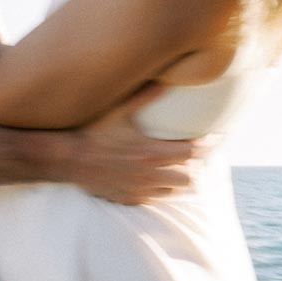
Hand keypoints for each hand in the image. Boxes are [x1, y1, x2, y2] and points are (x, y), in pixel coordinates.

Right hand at [63, 83, 203, 204]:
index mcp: (150, 152)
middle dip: (196, 165)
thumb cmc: (92, 133)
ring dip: (180, 178)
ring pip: (173, 190)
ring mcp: (139, 189)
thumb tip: (166, 81)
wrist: (68, 160)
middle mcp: (149, 174)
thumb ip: (144, 97)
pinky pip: (154, 198)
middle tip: (196, 152)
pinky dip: (161, 189)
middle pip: (189, 177)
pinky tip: (156, 177)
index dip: (207, 146)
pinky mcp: (129, 198)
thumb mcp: (118, 111)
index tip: (214, 137)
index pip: (191, 153)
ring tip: (179, 166)